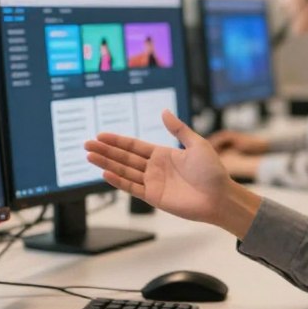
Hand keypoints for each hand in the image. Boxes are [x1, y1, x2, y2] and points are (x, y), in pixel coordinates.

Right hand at [85, 110, 261, 233]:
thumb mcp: (197, 144)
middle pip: (124, 157)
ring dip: (106, 164)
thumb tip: (164, 111)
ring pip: (124, 171)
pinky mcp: (154, 197)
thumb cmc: (212, 171)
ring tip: (89, 156)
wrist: (220, 197)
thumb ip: (178, 129)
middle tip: (87, 144)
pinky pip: (132, 187)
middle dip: (105, 151)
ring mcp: (153, 182)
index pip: (134, 145)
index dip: (117, 140)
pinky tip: (105, 173)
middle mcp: (155, 167)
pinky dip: (118, 181)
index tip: (100, 135)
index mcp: (163, 153)